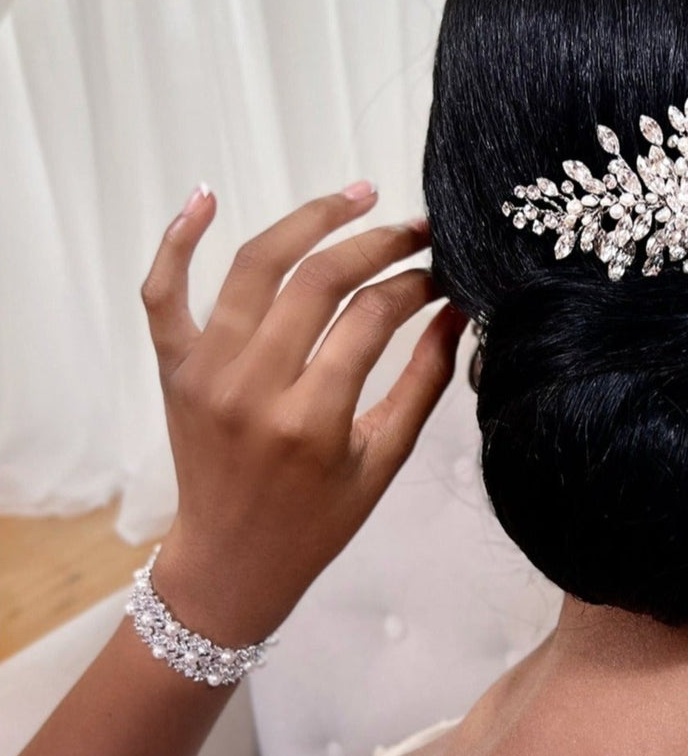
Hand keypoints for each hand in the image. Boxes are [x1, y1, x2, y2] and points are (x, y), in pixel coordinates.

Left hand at [139, 182, 468, 646]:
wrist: (231, 562)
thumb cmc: (317, 522)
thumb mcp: (383, 462)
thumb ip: (424, 383)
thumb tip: (456, 311)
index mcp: (311, 420)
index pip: (371, 317)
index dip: (415, 285)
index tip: (443, 276)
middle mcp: (251, 387)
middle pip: (318, 279)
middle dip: (377, 242)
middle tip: (417, 229)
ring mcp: (204, 371)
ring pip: (254, 265)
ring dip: (309, 219)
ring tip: (356, 196)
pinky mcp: (172, 367)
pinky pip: (163, 291)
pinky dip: (177, 238)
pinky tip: (208, 193)